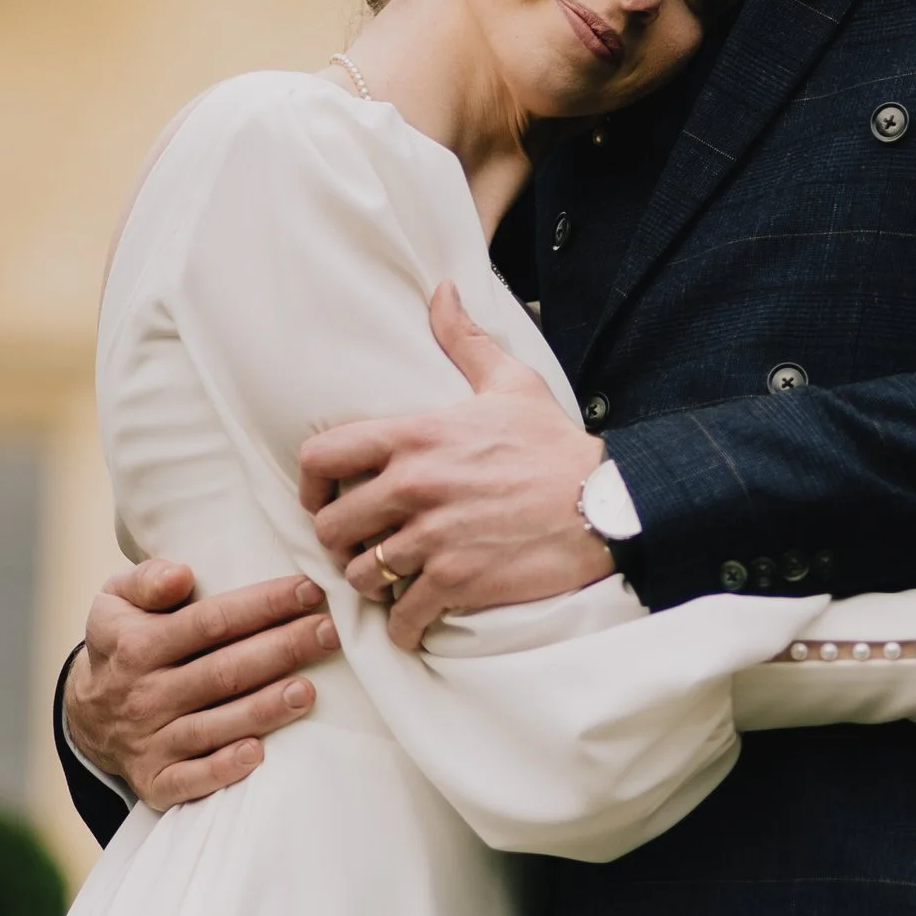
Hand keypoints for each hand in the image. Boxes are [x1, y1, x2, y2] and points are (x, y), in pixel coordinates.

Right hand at [63, 560, 336, 809]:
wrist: (87, 715)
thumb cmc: (123, 643)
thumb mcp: (115, 601)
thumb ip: (146, 580)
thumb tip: (181, 575)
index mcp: (136, 645)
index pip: (210, 622)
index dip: (262, 606)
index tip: (308, 591)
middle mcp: (143, 694)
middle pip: (224, 671)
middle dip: (282, 650)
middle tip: (329, 634)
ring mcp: (149, 741)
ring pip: (215, 725)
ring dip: (264, 709)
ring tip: (308, 690)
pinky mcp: (156, 781)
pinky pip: (192, 779)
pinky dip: (224, 769)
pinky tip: (259, 753)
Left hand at [301, 281, 612, 650]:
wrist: (604, 505)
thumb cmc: (555, 446)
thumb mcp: (510, 383)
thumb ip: (464, 340)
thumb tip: (441, 289)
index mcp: (415, 437)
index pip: (321, 455)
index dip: (311, 485)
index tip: (324, 500)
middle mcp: (413, 486)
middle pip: (332, 525)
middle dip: (341, 541)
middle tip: (360, 547)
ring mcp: (432, 537)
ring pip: (361, 573)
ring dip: (371, 583)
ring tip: (390, 582)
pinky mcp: (456, 580)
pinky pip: (402, 616)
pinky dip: (403, 626)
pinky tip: (414, 621)